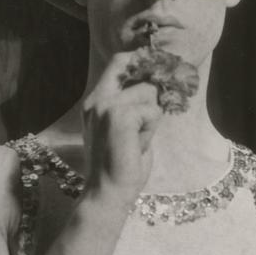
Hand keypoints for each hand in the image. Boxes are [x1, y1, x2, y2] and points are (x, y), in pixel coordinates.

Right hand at [82, 52, 162, 206]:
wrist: (107, 193)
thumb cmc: (120, 167)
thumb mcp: (126, 130)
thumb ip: (134, 107)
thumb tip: (159, 87)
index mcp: (95, 103)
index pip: (119, 62)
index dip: (141, 61)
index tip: (160, 70)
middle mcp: (97, 100)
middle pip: (133, 68)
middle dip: (151, 83)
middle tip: (160, 101)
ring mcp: (106, 106)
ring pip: (149, 93)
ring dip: (152, 118)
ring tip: (139, 140)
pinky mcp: (120, 116)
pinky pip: (153, 111)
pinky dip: (151, 130)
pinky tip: (139, 145)